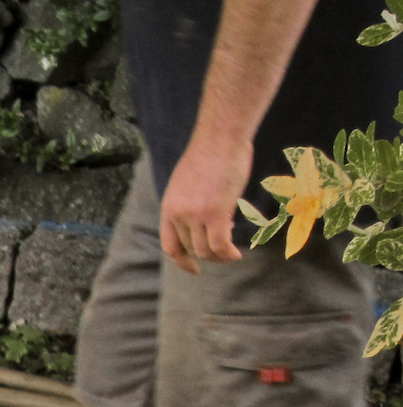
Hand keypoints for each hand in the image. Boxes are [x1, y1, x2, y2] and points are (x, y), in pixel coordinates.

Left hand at [160, 139, 253, 273]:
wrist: (220, 138)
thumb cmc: (210, 154)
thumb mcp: (188, 183)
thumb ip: (191, 203)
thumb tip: (204, 219)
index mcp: (169, 208)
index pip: (170, 245)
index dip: (181, 260)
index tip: (193, 267)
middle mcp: (178, 214)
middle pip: (190, 248)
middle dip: (207, 253)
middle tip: (224, 247)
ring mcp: (195, 215)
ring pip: (205, 250)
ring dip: (219, 256)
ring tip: (231, 253)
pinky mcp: (215, 213)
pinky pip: (220, 245)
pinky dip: (229, 254)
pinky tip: (237, 254)